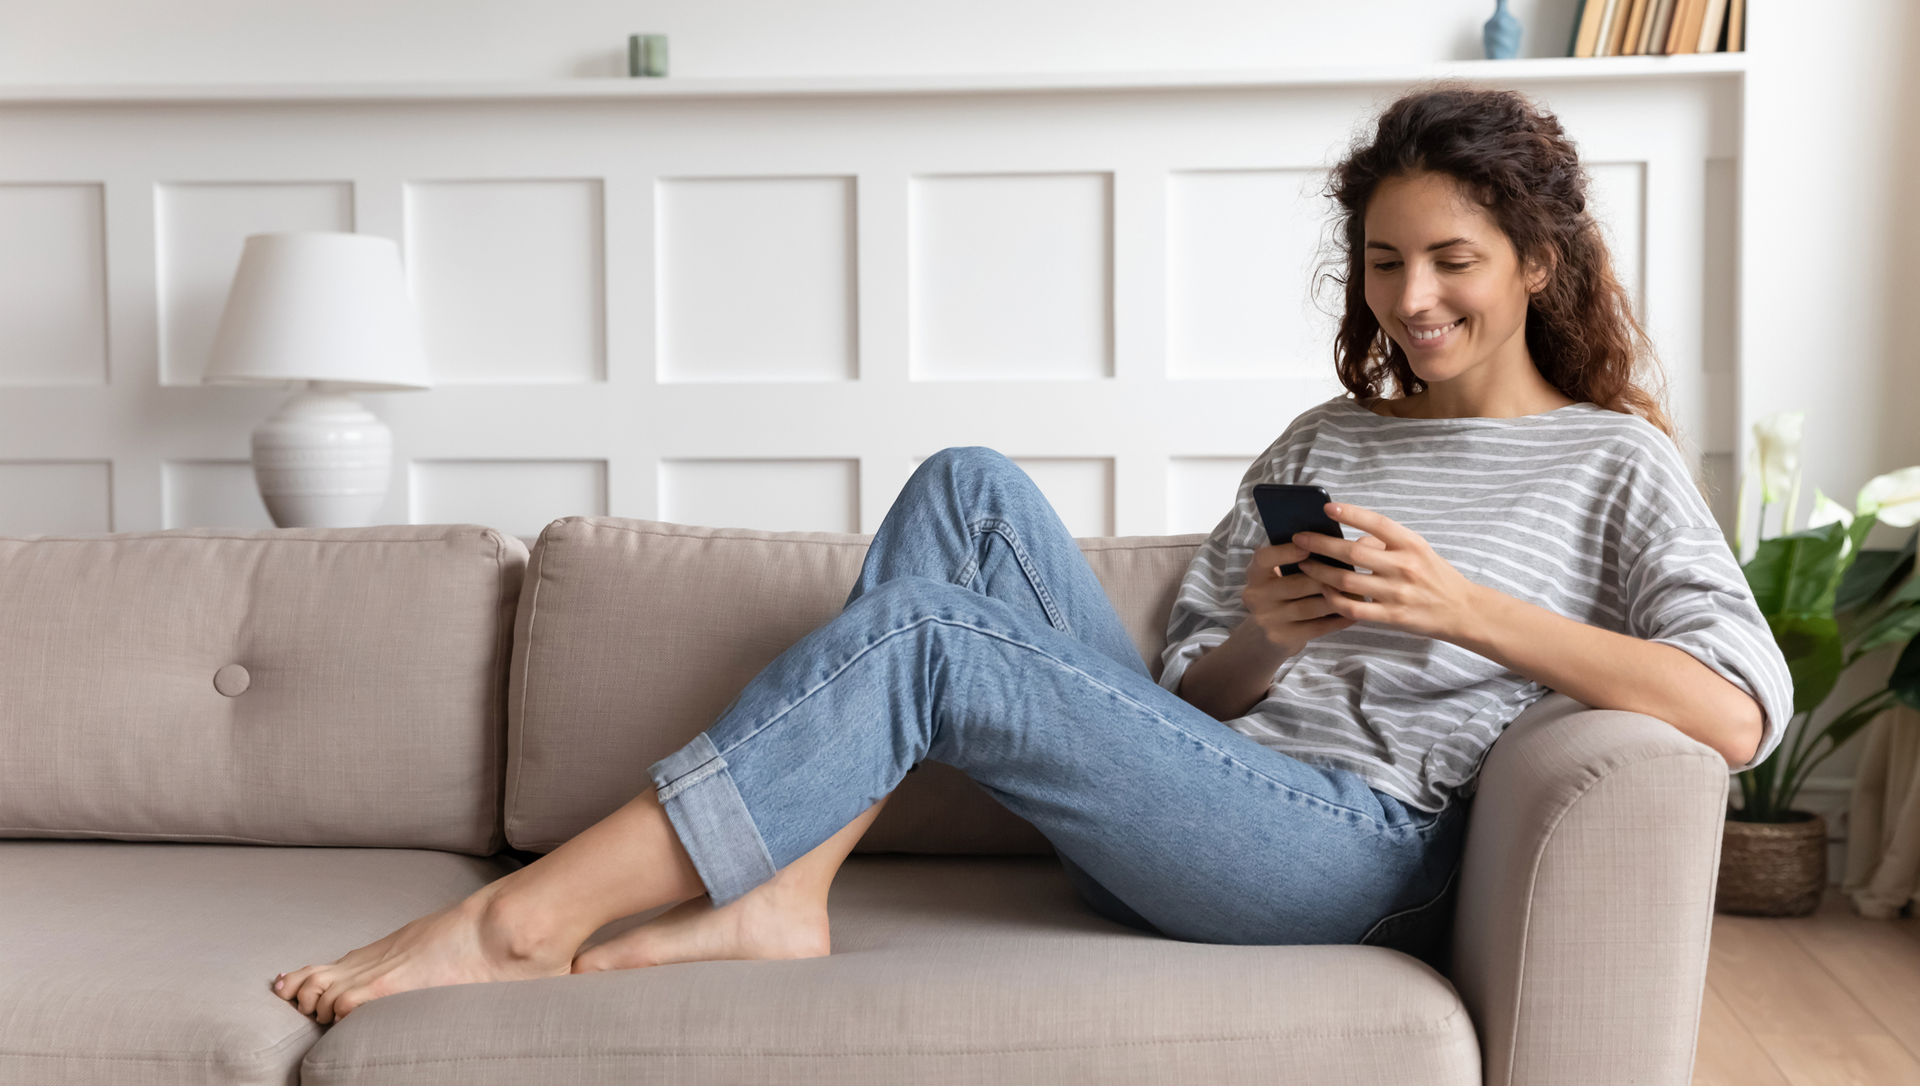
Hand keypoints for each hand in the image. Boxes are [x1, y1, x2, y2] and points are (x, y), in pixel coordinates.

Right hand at [1239, 540, 1356, 656]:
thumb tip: (1336, 541)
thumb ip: (1298, 558)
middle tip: (1353, 572)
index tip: (1308, 547)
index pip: (1263, 559)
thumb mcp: (1278, 574)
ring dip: (1336, 600)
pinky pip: (1315, 628)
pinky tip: (1352, 613)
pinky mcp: (1282, 638)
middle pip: (1295, 584)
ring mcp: (1268, 619)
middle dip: (1326, 578)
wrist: (1265, 634)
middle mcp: (1257, 596)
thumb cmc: (1281, 594)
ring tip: (1359, 592)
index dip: (1285, 552)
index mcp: (1255, 574)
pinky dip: (1336, 620)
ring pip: (1309, 607)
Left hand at [1292, 503, 1485, 643]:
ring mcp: (1397, 593)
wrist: (1462, 610)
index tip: (1328, 507)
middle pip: (1354, 553)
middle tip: (1298, 539)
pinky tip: (1322, 591)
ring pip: (1347, 581)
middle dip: (1321, 544)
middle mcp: (1404, 566)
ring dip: (1320, 572)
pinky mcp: (1392, 616)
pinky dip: (1333, 599)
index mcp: (1412, 544)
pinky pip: (1353, 608)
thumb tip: (1350, 537)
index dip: (1352, 513)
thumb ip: (1386, 542)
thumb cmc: (1434, 575)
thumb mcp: (1418, 550)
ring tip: (1303, 564)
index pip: (1378, 523)